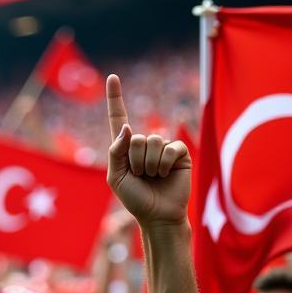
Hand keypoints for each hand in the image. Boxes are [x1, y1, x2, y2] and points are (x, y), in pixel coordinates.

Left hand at [105, 74, 190, 227]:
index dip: (115, 98)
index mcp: (125, 148)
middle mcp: (144, 144)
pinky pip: (170, 148)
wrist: (157, 215)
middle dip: (135, 161)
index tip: (112, 76)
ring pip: (152, 142)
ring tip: (153, 177)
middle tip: (141, 176)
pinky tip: (166, 174)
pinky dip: (164, 164)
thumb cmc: (135, 199)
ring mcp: (162, 147)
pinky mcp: (179, 153)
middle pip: (136, 138)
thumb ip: (116, 152)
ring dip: (149, 165)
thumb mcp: (116, 177)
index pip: (119, 118)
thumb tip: (127, 127)